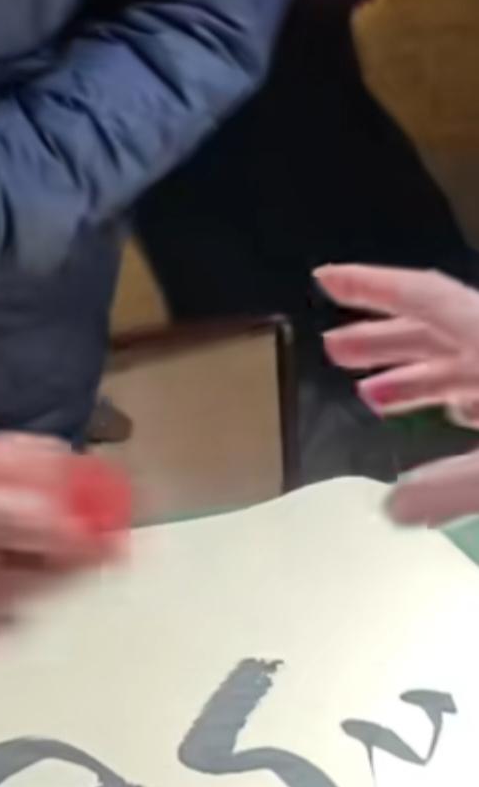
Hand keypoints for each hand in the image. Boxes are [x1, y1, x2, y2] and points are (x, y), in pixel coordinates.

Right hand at [319, 263, 478, 525]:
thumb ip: (450, 486)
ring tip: (369, 394)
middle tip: (334, 350)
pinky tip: (443, 417)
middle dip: (379, 339)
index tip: (326, 279)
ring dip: (412, 373)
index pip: (421, 296)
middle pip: (434, 328)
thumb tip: (393, 507)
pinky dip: (452, 395)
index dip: (370, 286)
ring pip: (460, 358)